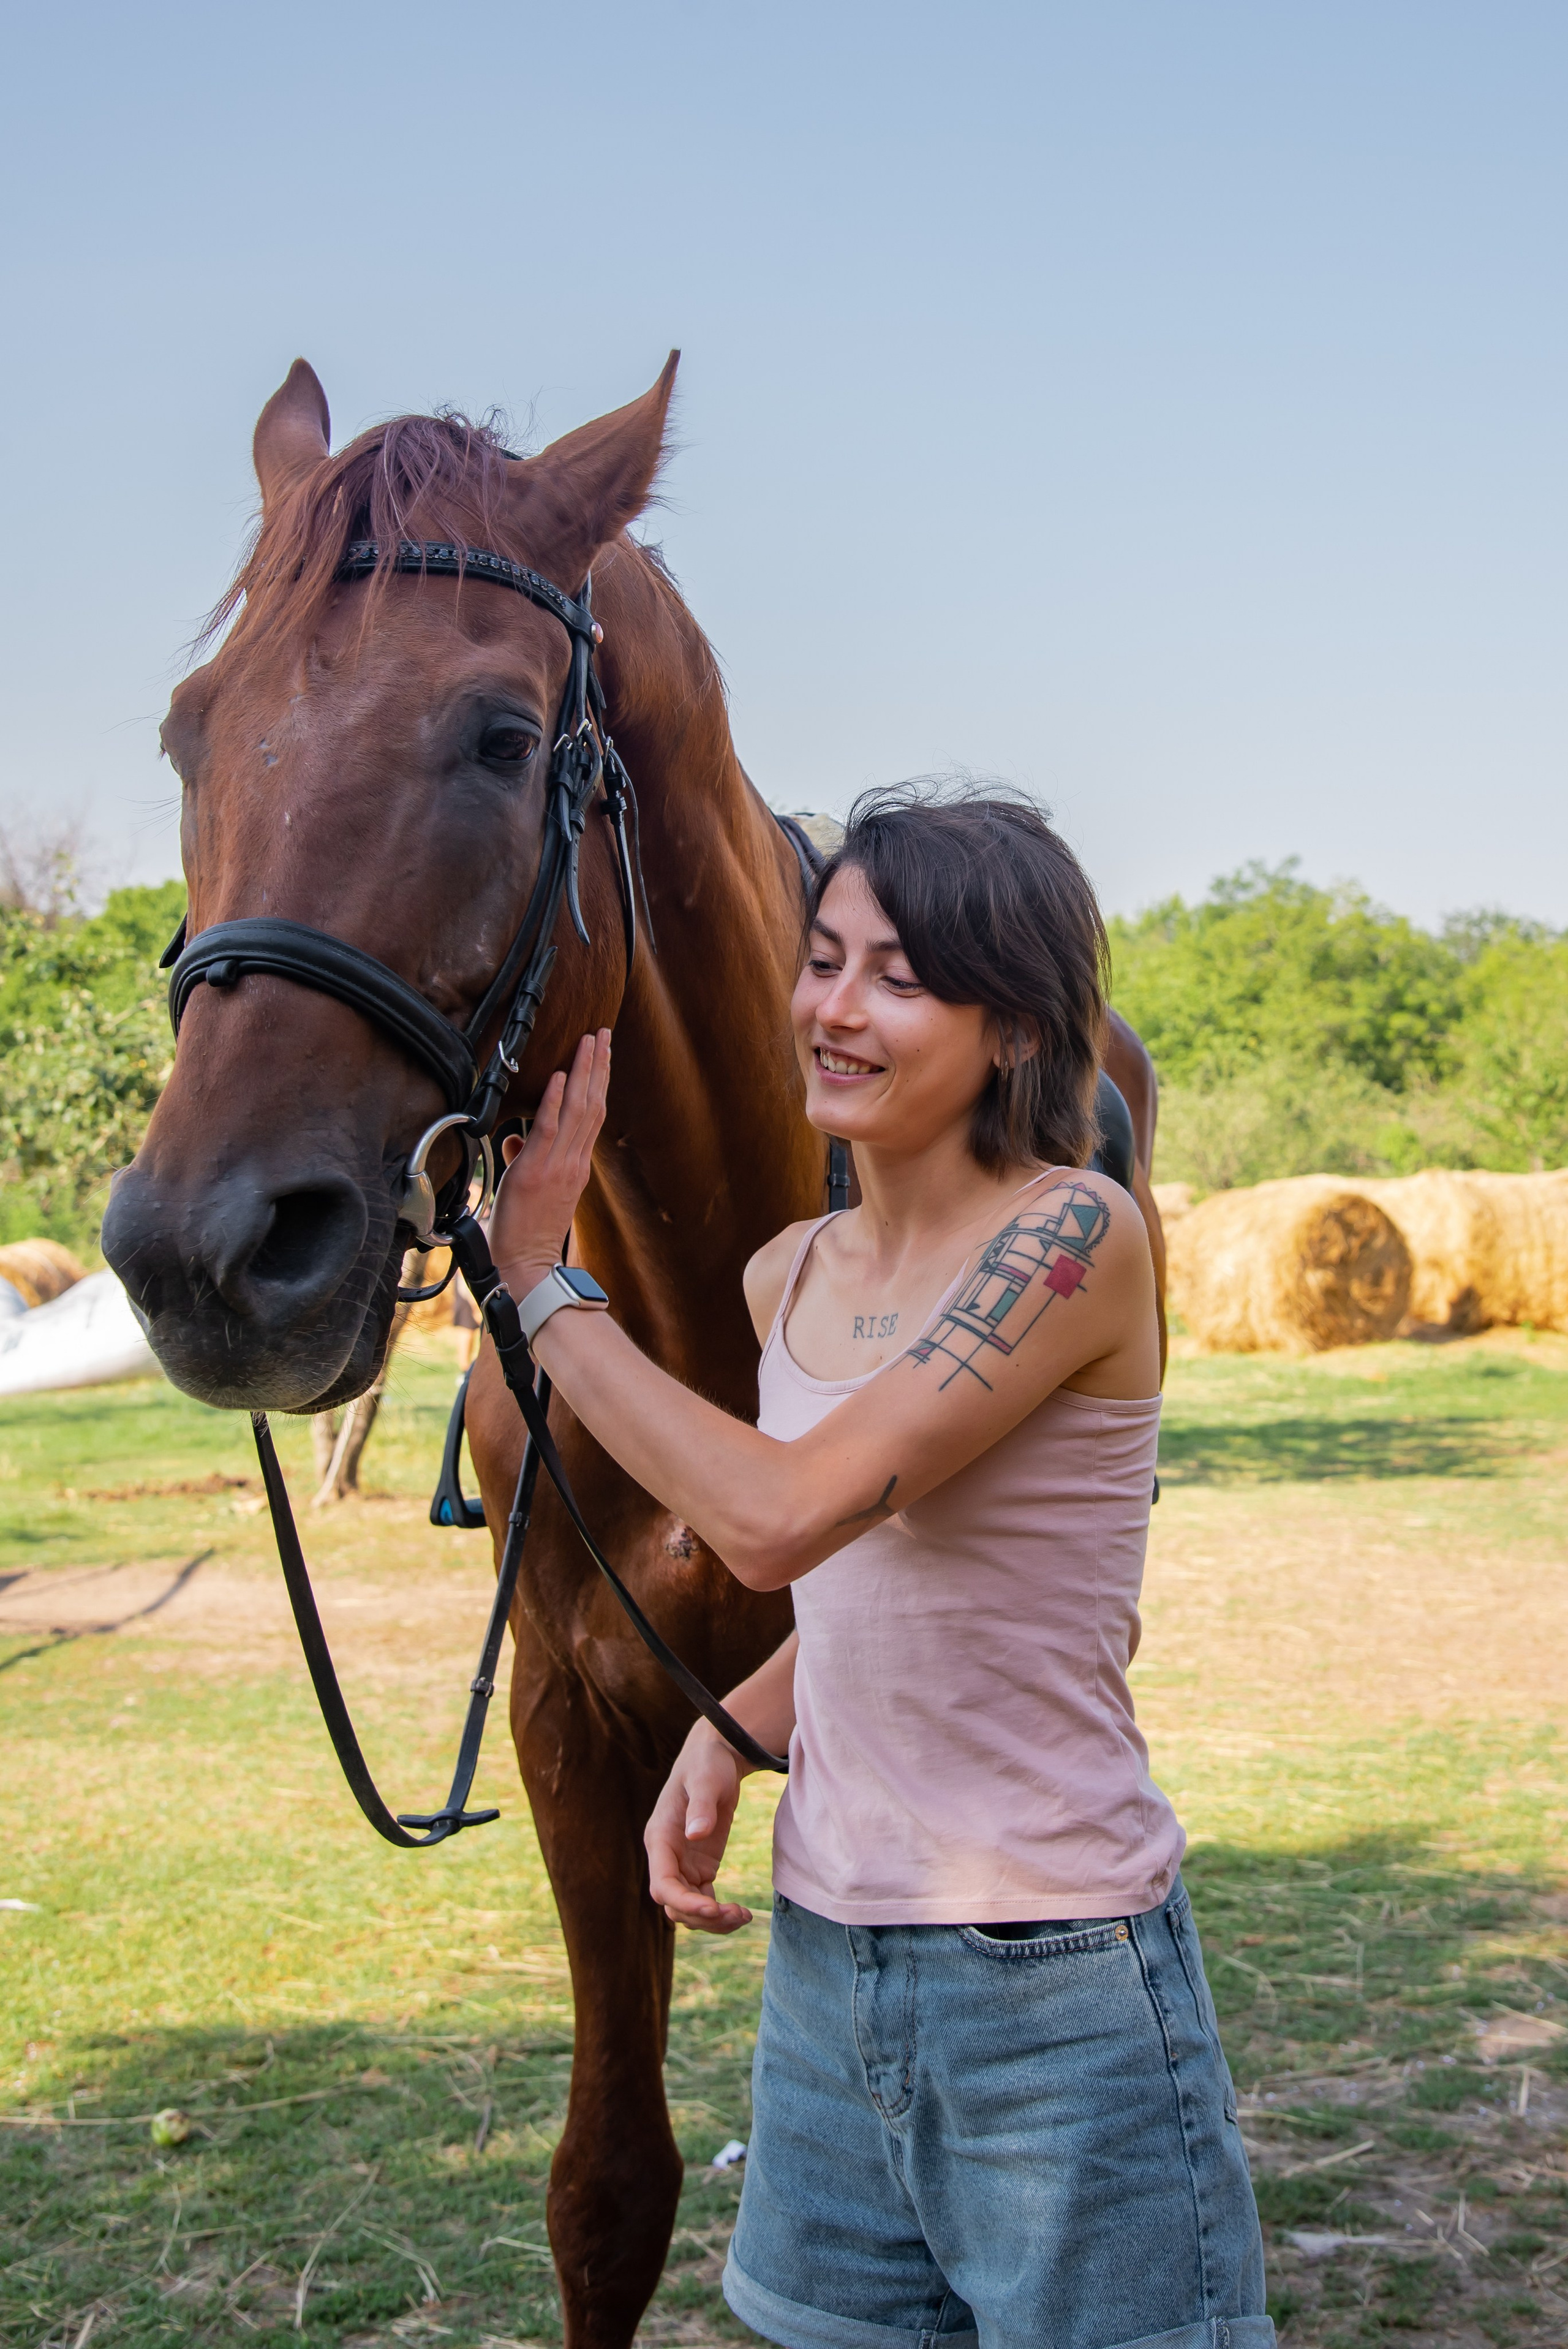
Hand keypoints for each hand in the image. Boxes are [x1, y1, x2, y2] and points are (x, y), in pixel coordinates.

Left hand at [491, 1030, 611, 1284]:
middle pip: (591, 1105)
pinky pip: (547, 1130)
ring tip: (590, 1041)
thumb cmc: (525, 1235)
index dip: (597, 1081)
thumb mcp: (529, 1190)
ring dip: (583, 1072)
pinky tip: (558, 1076)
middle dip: (598, 1066)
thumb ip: (524, 1157)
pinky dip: (553, 1101)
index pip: (591, 1115)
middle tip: (603, 1033)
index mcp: (575, 1167)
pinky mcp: (534, 1173)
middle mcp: (573, 1163)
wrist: (524, 1268)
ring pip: (576, 1110)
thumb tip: (514, 1136)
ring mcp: (557, 1167)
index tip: (602, 1053)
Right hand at [645, 1725, 752, 1932]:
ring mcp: (683, 1865)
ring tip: (743, 1916)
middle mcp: (667, 1856)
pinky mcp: (700, 1868)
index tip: (713, 1909)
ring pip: (688, 1909)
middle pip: (674, 1904)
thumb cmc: (708, 1764)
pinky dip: (719, 1914)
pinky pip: (703, 1901)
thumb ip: (701, 1806)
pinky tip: (742, 1913)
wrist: (718, 1758)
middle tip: (737, 1914)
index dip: (683, 1902)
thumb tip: (696, 1833)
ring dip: (712, 1921)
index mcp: (660, 1837)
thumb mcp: (706, 1780)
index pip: (661, 1884)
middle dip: (702, 1917)